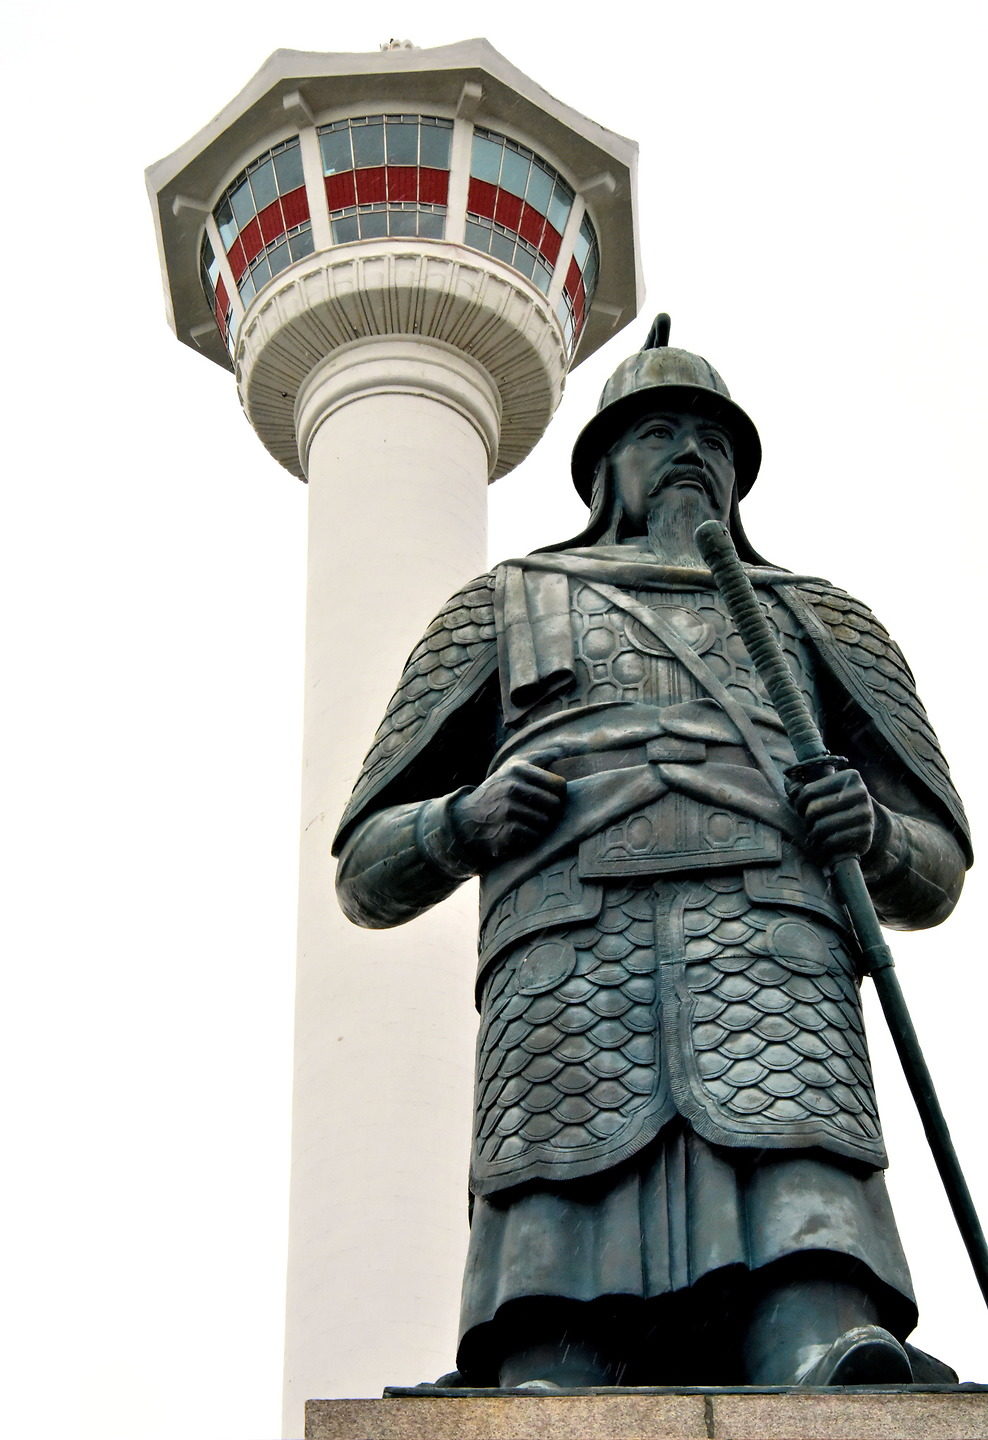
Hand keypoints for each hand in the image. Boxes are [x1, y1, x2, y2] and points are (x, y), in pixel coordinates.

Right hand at [449, 759, 565, 869]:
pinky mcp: (506, 832)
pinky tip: (518, 831)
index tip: (548, 794)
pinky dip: (529, 836)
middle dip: (550, 810)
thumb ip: (541, 756)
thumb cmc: (500, 788)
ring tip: (525, 820)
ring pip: (546, 821)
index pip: (559, 785)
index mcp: (518, 769)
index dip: (558, 793)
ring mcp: (508, 810)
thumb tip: (564, 748)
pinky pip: (534, 835)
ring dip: (539, 824)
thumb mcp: (514, 766)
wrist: (468, 817)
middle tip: (537, 810)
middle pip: (555, 804)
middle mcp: (512, 787)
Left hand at [788, 767, 876, 863]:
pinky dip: (823, 844)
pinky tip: (823, 842)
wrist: (868, 819)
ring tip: (813, 834)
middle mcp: (861, 793)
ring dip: (813, 833)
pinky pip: (833, 840)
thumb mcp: (829, 789)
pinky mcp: (866, 833)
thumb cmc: (839, 802)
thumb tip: (791, 790)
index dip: (799, 803)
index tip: (800, 809)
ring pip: (822, 826)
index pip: (810, 791)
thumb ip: (808, 787)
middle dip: (806, 819)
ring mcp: (865, 813)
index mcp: (850, 776)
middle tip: (808, 823)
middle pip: (815, 809)